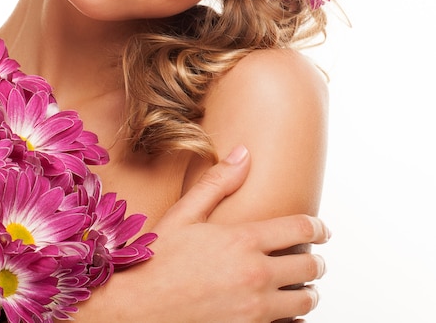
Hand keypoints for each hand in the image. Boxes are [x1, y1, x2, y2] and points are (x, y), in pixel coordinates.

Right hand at [75, 146, 327, 321]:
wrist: (138, 308)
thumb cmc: (157, 259)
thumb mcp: (184, 214)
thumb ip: (218, 182)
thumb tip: (244, 154)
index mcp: (243, 241)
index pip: (301, 229)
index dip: (318, 226)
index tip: (322, 228)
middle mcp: (256, 275)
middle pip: (310, 266)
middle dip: (315, 260)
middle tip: (311, 258)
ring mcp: (255, 310)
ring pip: (305, 300)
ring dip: (306, 290)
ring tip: (297, 284)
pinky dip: (292, 320)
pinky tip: (282, 312)